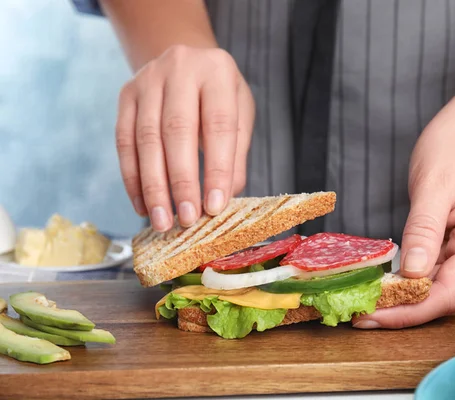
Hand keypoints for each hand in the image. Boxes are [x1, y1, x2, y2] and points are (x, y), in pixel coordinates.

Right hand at [115, 45, 254, 231]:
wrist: (186, 61)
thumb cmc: (219, 95)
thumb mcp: (240, 114)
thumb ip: (235, 154)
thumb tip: (224, 199)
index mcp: (217, 71)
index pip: (219, 125)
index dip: (217, 168)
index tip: (215, 207)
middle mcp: (180, 68)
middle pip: (177, 131)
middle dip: (181, 181)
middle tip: (186, 219)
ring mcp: (147, 79)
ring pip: (146, 139)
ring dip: (153, 186)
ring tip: (162, 221)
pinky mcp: (126, 95)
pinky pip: (124, 142)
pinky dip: (133, 178)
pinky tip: (143, 205)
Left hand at [353, 106, 454, 328]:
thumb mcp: (436, 184)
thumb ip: (424, 229)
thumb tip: (411, 273)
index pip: (452, 291)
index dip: (411, 310)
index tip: (372, 315)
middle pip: (444, 297)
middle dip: (401, 309)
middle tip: (357, 314)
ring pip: (437, 290)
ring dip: (401, 299)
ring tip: (362, 304)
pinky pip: (433, 275)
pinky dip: (407, 282)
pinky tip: (381, 287)